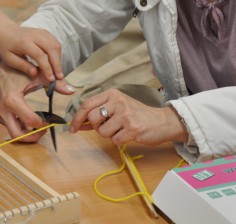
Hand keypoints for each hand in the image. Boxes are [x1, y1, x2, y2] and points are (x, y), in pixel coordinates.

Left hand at [0, 26, 63, 81]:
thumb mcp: (9, 59)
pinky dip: (58, 53)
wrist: (6, 31)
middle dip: (57, 64)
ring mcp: (41, 32)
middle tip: (59, 77)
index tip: (51, 79)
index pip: (40, 55)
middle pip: (51, 49)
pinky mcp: (45, 32)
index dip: (47, 68)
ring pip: (56, 45)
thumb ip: (23, 66)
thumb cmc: (7, 47)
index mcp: (24, 42)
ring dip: (59, 59)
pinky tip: (55, 63)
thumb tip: (35, 74)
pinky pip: (55, 43)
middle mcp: (35, 35)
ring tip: (57, 72)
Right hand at [0, 63, 74, 142]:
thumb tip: (72, 90)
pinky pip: (9, 126)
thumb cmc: (21, 70)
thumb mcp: (39, 76)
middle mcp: (2, 109)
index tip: (50, 122)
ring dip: (26, 131)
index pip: (31, 121)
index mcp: (12, 100)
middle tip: (43, 131)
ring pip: (13, 132)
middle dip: (32, 136)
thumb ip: (56, 84)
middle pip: (17, 134)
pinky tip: (28, 118)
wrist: (3, 66)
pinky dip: (19, 126)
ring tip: (38, 123)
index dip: (43, 124)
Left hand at [69, 89, 187, 145]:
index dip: (77, 117)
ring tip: (121, 130)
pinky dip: (119, 141)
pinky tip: (128, 135)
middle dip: (96, 127)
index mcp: (113, 94)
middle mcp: (118, 102)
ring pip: (102, 132)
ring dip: (109, 135)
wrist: (162, 122)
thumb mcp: (118, 108)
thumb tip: (79, 124)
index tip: (73, 128)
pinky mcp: (132, 129)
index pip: (87, 104)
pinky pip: (114, 140)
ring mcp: (126, 115)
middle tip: (107, 127)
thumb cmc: (138, 115)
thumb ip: (99, 113)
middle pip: (92, 118)